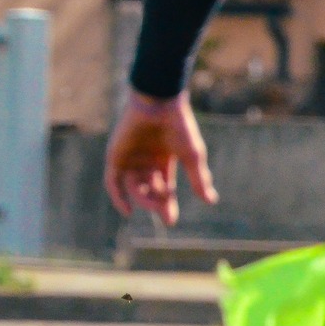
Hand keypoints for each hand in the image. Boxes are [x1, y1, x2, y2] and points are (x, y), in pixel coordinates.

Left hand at [104, 90, 216, 227]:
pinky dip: (118, 197)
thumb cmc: (179, 127)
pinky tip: (127, 210)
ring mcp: (130, 159)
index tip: (171, 221)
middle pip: (149, 190)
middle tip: (165, 213)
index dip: (167, 205)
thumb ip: (199, 179)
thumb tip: (211, 201)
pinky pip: (113, 182)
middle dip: (157, 204)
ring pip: (134, 187)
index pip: (164, 188)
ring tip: (155, 202)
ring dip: (144, 198)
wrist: (159, 104)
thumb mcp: (192, 157)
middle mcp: (146, 161)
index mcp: (164, 161)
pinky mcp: (116, 156)